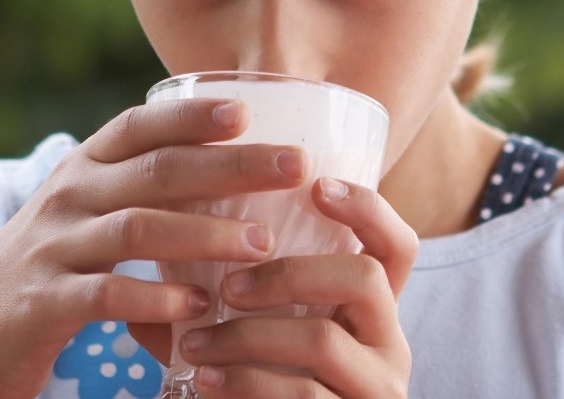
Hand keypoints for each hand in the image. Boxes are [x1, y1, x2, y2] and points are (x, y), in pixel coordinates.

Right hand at [0, 99, 305, 398]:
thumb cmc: (57, 260)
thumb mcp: (90, 210)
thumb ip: (144, 188)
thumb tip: (237, 175)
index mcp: (85, 168)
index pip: (139, 126)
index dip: (191, 115)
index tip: (246, 112)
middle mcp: (70, 196)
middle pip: (157, 170)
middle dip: (231, 165)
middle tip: (294, 166)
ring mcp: (54, 246)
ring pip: (136, 228)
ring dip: (205, 233)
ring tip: (262, 245)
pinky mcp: (42, 301)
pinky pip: (105, 294)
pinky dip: (155, 298)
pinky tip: (199, 305)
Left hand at [132, 177, 418, 397]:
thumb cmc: (270, 381)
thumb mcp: (266, 334)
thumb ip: (234, 296)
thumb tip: (166, 253)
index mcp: (374, 309)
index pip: (397, 245)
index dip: (365, 208)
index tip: (314, 185)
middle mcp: (390, 343)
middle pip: (365, 277)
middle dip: (289, 272)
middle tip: (228, 287)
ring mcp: (377, 387)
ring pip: (323, 340)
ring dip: (246, 336)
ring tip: (194, 341)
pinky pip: (303, 395)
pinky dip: (245, 383)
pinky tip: (205, 379)